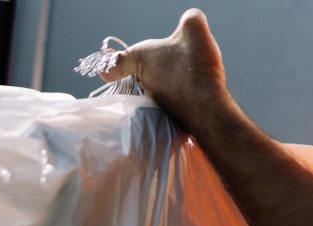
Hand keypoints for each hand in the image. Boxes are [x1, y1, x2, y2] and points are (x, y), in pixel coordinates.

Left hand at [100, 9, 231, 133]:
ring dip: (174, 85)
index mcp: (142, 60)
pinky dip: (186, 99)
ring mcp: (158, 104)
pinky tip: (199, 93)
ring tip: (193, 78)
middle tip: (177, 64)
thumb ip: (191, 19)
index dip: (111, 66)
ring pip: (162, 91)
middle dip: (157, 71)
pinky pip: (176, 104)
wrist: (207, 109)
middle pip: (146, 76)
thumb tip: (192, 20)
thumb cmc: (194, 68)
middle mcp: (145, 84)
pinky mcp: (173, 119)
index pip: (117, 62)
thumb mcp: (195, 29)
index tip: (105, 72)